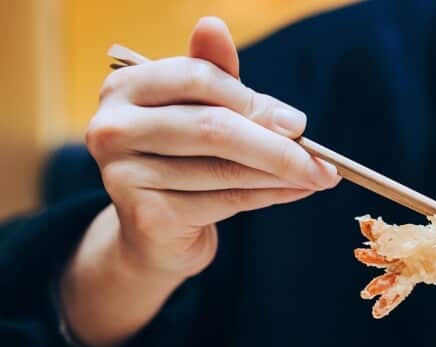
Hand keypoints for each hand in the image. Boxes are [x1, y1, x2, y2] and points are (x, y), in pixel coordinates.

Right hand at [61, 17, 337, 346]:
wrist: (155, 232)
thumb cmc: (182, 159)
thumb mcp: (198, 110)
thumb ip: (213, 74)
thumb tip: (215, 25)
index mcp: (124, 88)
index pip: (196, 78)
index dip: (252, 100)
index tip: (298, 122)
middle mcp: (113, 128)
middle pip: (213, 128)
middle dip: (276, 144)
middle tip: (323, 159)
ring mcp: (124, 176)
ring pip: (224, 170)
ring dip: (281, 174)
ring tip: (319, 176)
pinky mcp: (148, 217)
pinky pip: (224, 202)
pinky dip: (268, 197)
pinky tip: (296, 192)